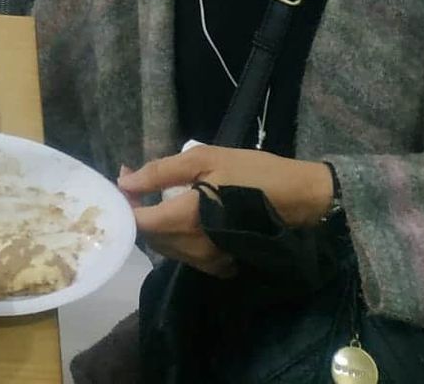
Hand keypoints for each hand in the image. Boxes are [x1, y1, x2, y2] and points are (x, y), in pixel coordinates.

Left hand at [119, 146, 334, 272]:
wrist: (299, 198)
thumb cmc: (252, 172)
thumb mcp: (205, 158)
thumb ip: (160, 171)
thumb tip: (124, 181)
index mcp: (186, 219)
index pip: (139, 221)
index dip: (126, 203)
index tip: (125, 182)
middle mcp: (193, 247)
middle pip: (150, 235)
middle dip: (140, 210)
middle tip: (140, 182)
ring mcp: (208, 261)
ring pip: (166, 247)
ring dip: (158, 224)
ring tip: (160, 196)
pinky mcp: (221, 266)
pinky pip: (186, 255)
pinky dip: (177, 237)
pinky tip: (182, 217)